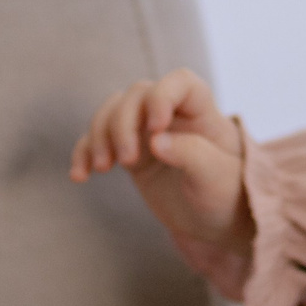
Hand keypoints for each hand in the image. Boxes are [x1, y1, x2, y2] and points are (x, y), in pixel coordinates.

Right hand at [67, 69, 250, 297]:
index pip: (180, 82)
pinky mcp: (132, 153)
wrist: (217, 223)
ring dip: (99, 135)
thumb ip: (192, 154)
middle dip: (123, 124)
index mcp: (202, 112)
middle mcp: (173, 115)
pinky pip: (99, 141)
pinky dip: (85, 154)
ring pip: (113, 111)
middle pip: (137, 95)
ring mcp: (148, 132)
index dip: (163, 96)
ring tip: (102, 168)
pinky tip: (79, 176)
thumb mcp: (216, 178)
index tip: (156, 128)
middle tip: (125, 162)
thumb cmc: (226, 196)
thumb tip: (156, 141)